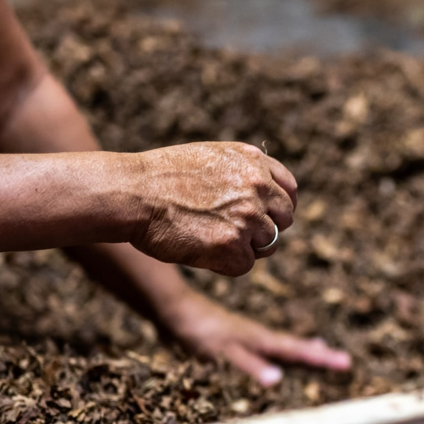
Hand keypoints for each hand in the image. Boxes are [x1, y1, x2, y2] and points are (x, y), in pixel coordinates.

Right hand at [129, 142, 296, 275]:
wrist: (133, 193)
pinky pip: (244, 265)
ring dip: (243, 247)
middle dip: (264, 229)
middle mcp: (258, 187)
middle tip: (233, 233)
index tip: (268, 217)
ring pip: (266, 245)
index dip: (279, 207)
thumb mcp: (210, 158)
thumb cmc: (161, 177)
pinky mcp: (233, 247)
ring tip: (209, 238)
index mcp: (254, 162)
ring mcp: (248, 218)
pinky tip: (201, 250)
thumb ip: (242, 173)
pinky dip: (225, 264)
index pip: (290, 190)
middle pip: (284, 220)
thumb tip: (263, 196)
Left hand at [163, 295, 351, 386]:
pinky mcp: (233, 340)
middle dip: (319, 356)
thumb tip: (278, 380)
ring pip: (281, 346)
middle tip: (345, 362)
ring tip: (320, 350)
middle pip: (294, 348)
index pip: (296, 352)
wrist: (172, 310)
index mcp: (260, 340)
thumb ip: (250, 366)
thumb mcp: (224, 352)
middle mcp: (258, 337)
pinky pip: (264, 348)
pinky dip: (277, 351)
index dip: (320, 359)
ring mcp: (247, 337)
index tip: (346, 363)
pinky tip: (272, 356)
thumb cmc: (197, 332)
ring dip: (301, 351)